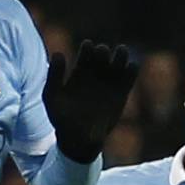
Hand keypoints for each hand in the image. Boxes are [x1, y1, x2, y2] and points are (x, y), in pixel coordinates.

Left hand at [44, 40, 137, 162]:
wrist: (78, 138)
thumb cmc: (61, 117)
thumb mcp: (52, 96)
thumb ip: (54, 76)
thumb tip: (58, 53)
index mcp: (79, 72)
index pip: (86, 53)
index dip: (88, 48)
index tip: (88, 45)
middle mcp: (96, 75)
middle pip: (103, 57)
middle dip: (104, 51)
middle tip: (103, 50)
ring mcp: (109, 84)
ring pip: (118, 64)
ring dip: (121, 56)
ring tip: (122, 50)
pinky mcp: (122, 94)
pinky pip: (129, 79)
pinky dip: (132, 71)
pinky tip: (132, 66)